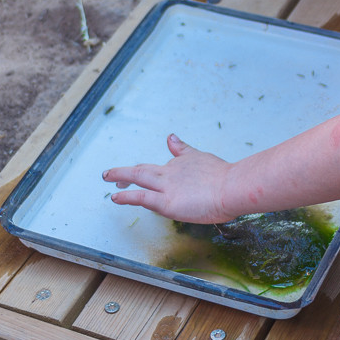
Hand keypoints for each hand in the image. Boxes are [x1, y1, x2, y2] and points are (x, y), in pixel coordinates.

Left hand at [104, 134, 235, 222]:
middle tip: (112, 175)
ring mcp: (166, 187)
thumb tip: (171, 137)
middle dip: (126, 173)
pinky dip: (126, 197)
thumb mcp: (202, 157)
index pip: (160, 167)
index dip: (147, 170)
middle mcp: (170, 173)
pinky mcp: (166, 202)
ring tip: (108, 179)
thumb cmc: (225, 177)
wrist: (232, 187)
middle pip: (142, 170)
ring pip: (137, 178)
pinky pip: (140, 197)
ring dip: (120, 177)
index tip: (138, 171)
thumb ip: (185, 150)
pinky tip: (115, 198)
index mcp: (181, 164)